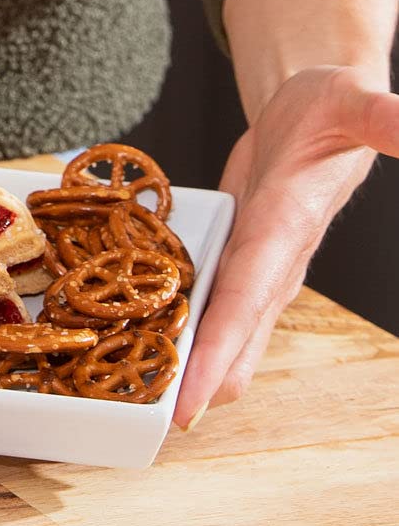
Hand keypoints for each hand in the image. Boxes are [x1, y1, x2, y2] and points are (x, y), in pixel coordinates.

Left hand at [176, 65, 398, 424]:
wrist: (321, 107)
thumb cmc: (333, 104)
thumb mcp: (352, 101)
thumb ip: (382, 119)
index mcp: (288, 227)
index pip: (251, 295)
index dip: (225, 347)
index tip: (198, 396)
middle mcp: (273, 256)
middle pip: (234, 327)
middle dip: (204, 377)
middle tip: (163, 425)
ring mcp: (257, 259)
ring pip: (224, 322)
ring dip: (194, 359)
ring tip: (149, 402)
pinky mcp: (239, 249)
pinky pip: (213, 296)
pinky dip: (189, 323)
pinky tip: (155, 344)